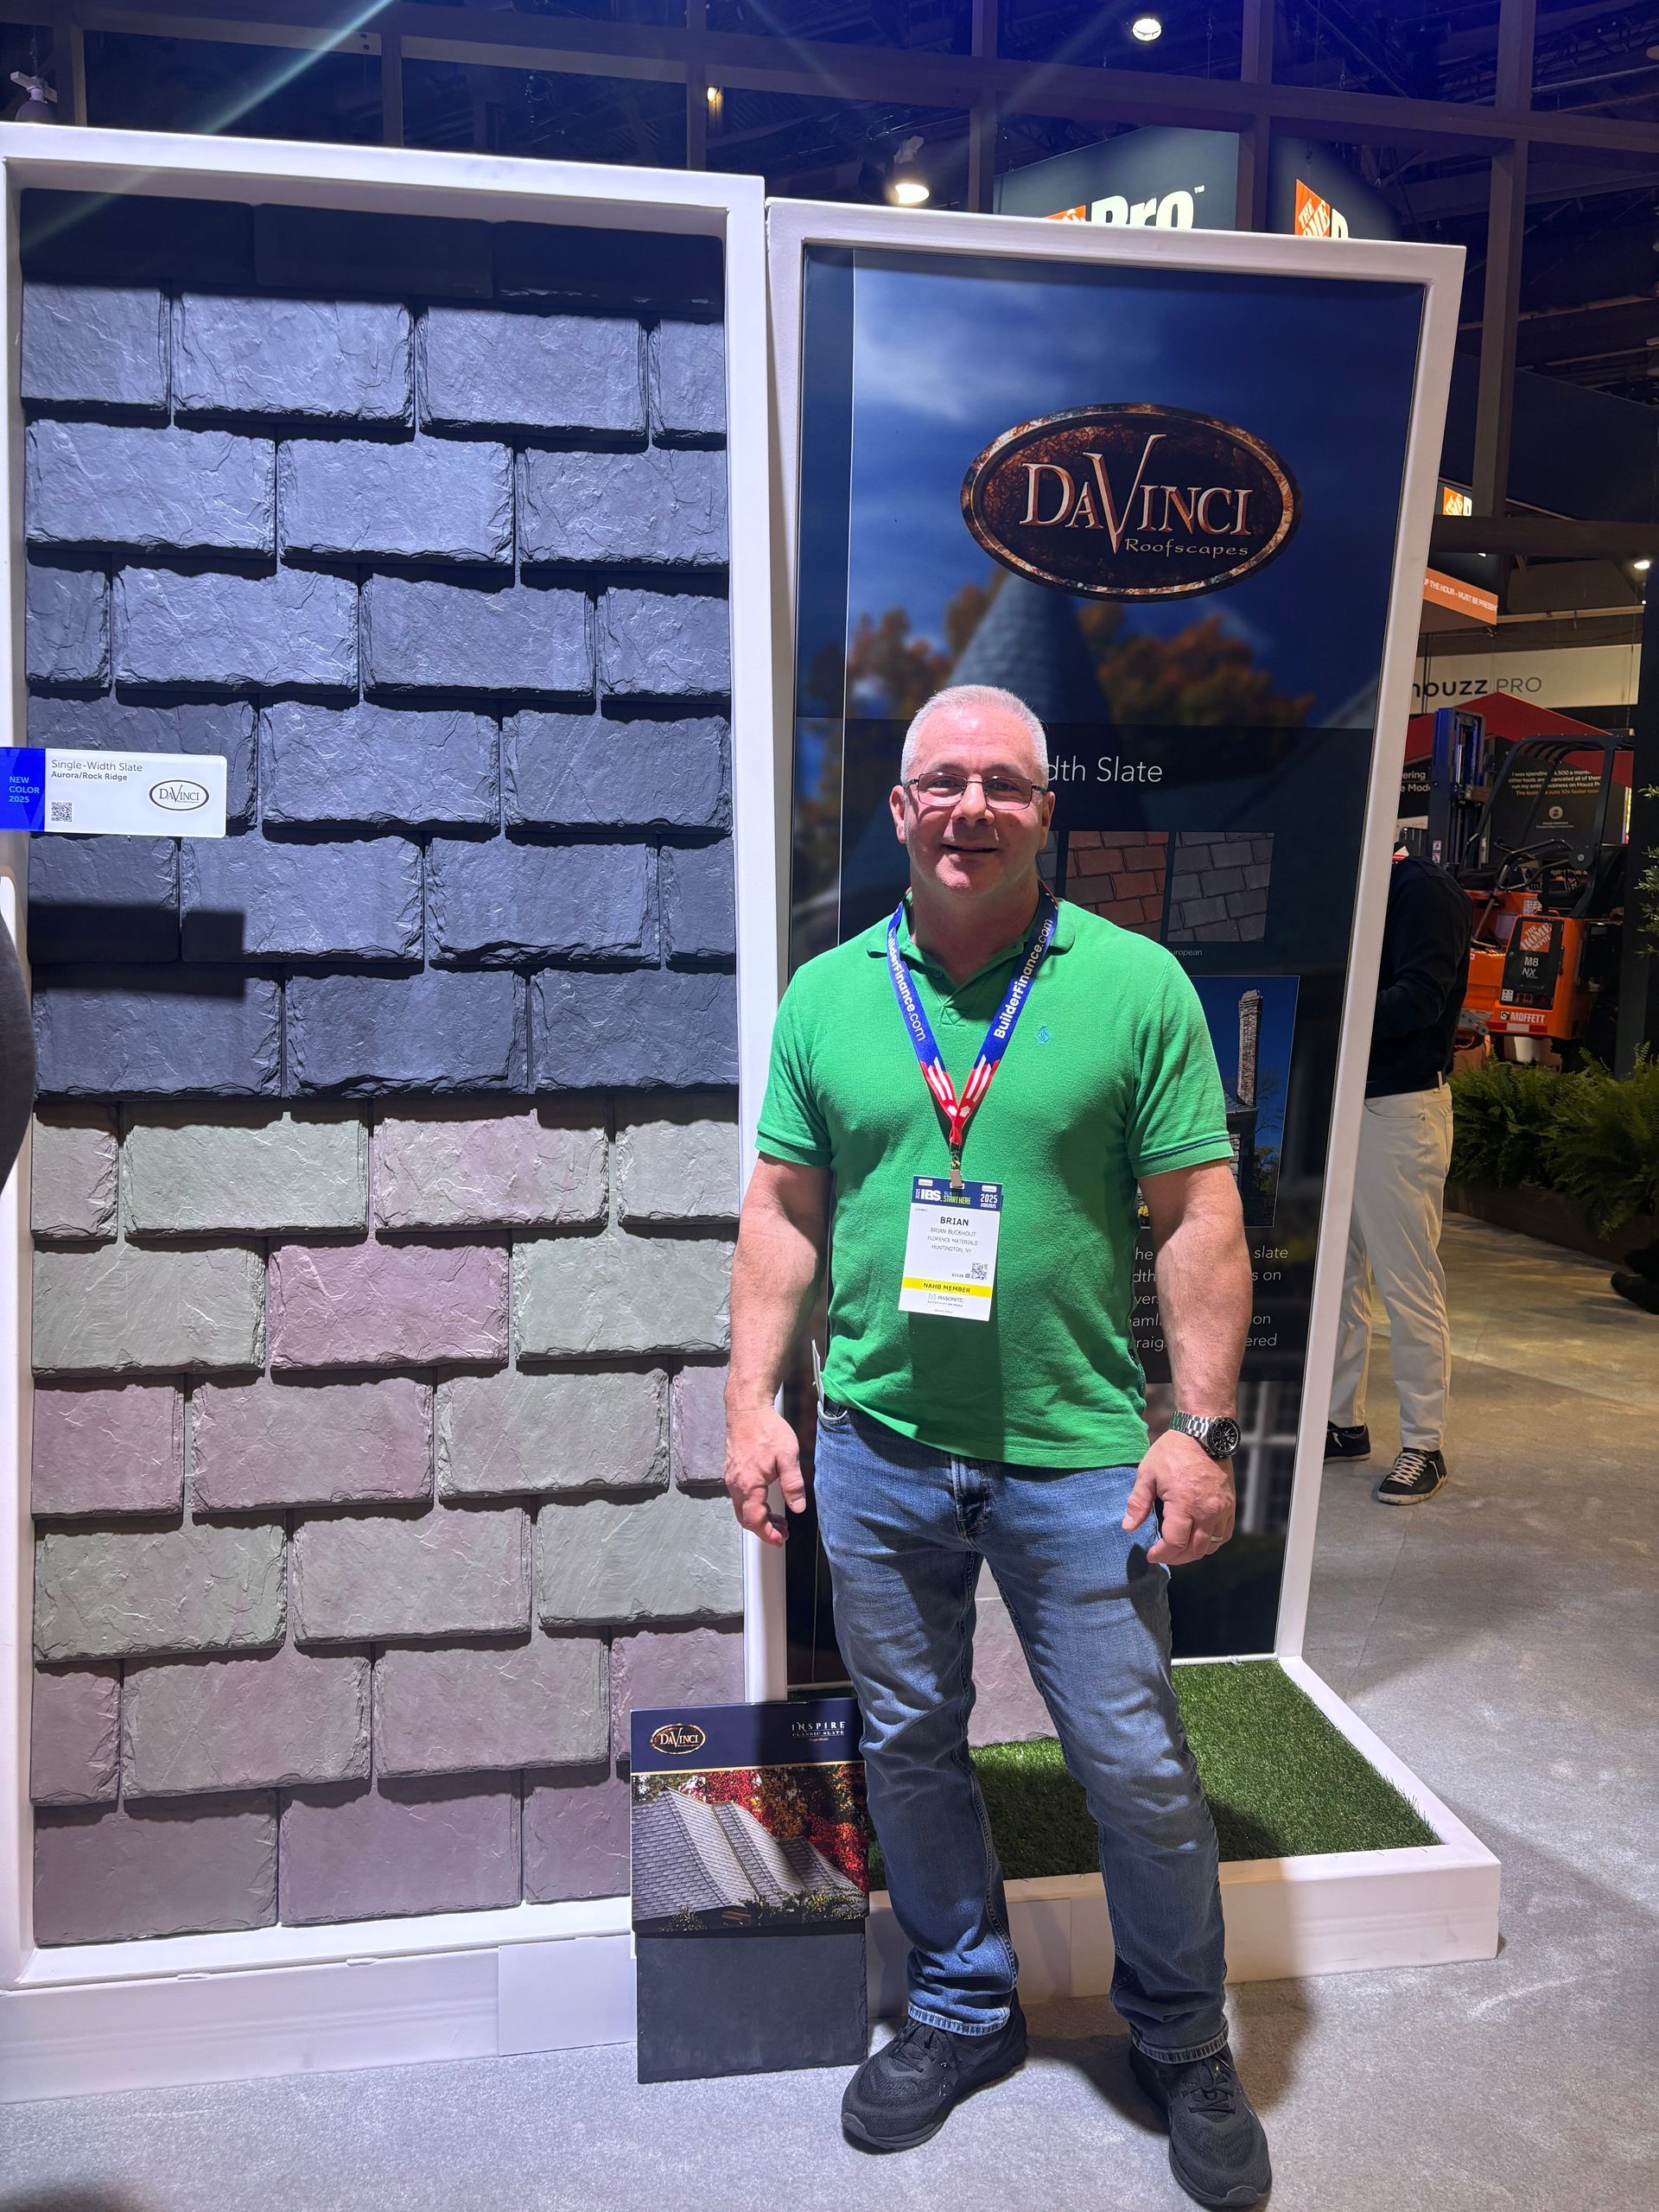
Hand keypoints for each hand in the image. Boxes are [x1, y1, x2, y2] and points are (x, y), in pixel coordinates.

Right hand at [724, 1402, 806, 1547]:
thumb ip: (792, 1484)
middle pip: (745, 1518)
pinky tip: (767, 1500)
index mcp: (749, 1485)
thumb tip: (798, 1509)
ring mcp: (731, 1478)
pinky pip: (740, 1497)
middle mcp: (736, 1485)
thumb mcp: (788, 1456)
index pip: (755, 1520)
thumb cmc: (767, 1430)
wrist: (747, 1410)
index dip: (767, 1535)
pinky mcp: (732, 1472)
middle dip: (764, 1529)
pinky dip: (753, 1505)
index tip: (780, 1540)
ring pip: (742, 1508)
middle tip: (782, 1532)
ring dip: (759, 1517)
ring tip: (778, 1518)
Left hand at [1122, 1427, 1235, 1567]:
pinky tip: (1197, 1538)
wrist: (1203, 1433)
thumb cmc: (1172, 1452)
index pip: (1175, 1544)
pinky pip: (1224, 1535)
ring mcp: (1222, 1509)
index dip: (1161, 1554)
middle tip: (1162, 1553)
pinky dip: (1211, 1543)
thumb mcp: (1147, 1473)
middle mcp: (1207, 1511)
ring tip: (1178, 1548)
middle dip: (1175, 1557)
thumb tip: (1128, 1528)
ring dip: (1193, 1552)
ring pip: (1210, 1546)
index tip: (1150, 1554)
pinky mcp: (1230, 1505)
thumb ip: (1138, 1503)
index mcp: (1184, 1505)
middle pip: (1193, 1550)